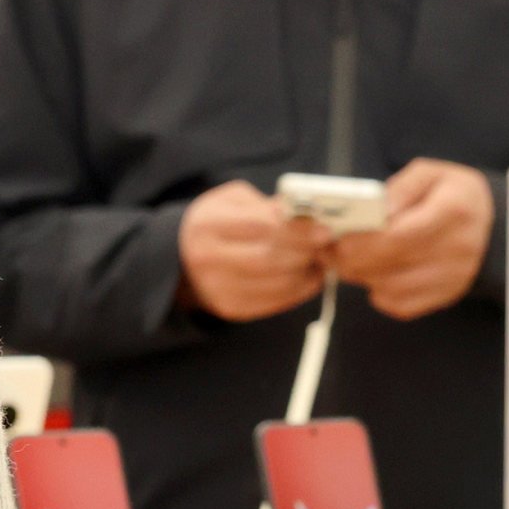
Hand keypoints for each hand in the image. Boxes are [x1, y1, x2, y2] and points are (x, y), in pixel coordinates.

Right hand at [176, 180, 328, 322]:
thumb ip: (266, 204)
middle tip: (326, 244)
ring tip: (319, 258)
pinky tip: (308, 277)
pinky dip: (299, 290)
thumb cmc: (215, 223)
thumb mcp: (232, 201)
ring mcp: (217, 287)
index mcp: (208, 225)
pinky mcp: (230, 307)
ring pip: (276, 282)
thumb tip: (305, 213)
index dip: (298, 228)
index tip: (324, 227)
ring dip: (307, 271)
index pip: (261, 226)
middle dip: (306, 251)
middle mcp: (208, 259)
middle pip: (270, 258)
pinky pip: (274, 302)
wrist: (181, 258)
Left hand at [326, 158, 494, 318]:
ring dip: (361, 276)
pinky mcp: (445, 297)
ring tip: (352, 258)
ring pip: (387, 288)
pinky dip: (379, 293)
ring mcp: (452, 277)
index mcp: (452, 211)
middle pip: (386, 265)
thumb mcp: (431, 174)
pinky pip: (399, 305)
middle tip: (332, 248)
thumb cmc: (454, 195)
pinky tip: (378, 274)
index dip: (359, 240)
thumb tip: (375, 210)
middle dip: (348, 258)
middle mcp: (456, 249)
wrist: (493, 225)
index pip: (396, 236)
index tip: (335, 235)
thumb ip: (399, 188)